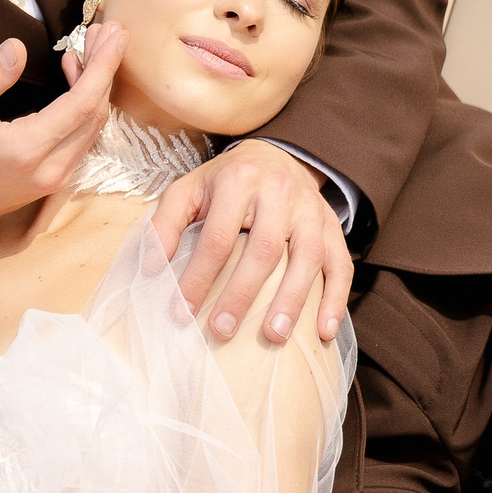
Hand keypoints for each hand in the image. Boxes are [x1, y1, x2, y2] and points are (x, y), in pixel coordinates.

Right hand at [0, 21, 127, 294]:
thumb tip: (16, 48)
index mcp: (26, 149)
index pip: (82, 103)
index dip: (102, 65)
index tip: (114, 33)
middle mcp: (50, 168)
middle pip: (96, 112)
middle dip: (105, 68)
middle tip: (105, 31)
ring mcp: (56, 178)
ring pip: (94, 126)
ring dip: (98, 86)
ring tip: (91, 48)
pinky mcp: (55, 180)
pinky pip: (84, 137)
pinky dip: (87, 105)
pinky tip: (77, 79)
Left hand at [152, 139, 351, 343]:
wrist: (275, 156)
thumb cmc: (225, 183)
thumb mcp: (188, 190)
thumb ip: (164, 223)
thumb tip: (150, 268)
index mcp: (238, 181)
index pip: (217, 238)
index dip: (198, 278)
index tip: (182, 312)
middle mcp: (279, 193)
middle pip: (264, 250)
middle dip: (241, 295)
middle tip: (222, 331)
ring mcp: (310, 210)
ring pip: (307, 258)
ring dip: (292, 301)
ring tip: (273, 336)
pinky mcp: (332, 226)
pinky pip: (341, 264)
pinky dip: (336, 299)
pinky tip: (324, 331)